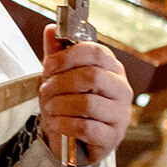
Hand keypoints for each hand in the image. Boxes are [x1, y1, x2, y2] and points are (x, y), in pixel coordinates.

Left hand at [39, 25, 134, 165]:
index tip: (48, 66)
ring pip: (88, 104)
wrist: (70, 138)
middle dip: (60, 83)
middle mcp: (122, 89)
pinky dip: (64, 124)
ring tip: (49, 109)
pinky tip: (56, 123)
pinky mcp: (112, 137)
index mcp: (112, 69)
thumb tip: (51, 28)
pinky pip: (86, 128)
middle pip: (92, 76)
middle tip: (45, 91)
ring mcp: (120, 114)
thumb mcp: (58, 75)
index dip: (68, 57)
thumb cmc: (67, 102)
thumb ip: (56, 52)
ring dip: (59, 105)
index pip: (96, 52)